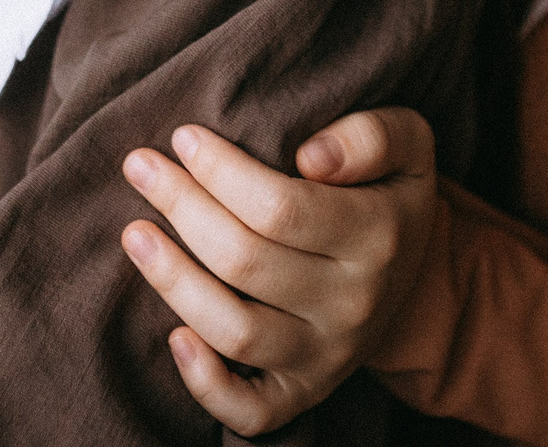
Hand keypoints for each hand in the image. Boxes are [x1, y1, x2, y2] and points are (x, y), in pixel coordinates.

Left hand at [119, 109, 436, 435]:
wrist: (412, 270)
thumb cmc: (386, 189)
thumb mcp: (407, 143)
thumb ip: (371, 136)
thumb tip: (311, 156)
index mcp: (378, 236)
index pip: (281, 208)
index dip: (221, 171)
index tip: (184, 137)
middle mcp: (354, 303)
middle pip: (246, 262)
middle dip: (182, 207)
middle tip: (140, 166)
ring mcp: (328, 355)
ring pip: (237, 332)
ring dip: (174, 282)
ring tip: (134, 233)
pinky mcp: (304, 393)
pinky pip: (250, 411)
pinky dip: (205, 383)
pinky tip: (172, 337)